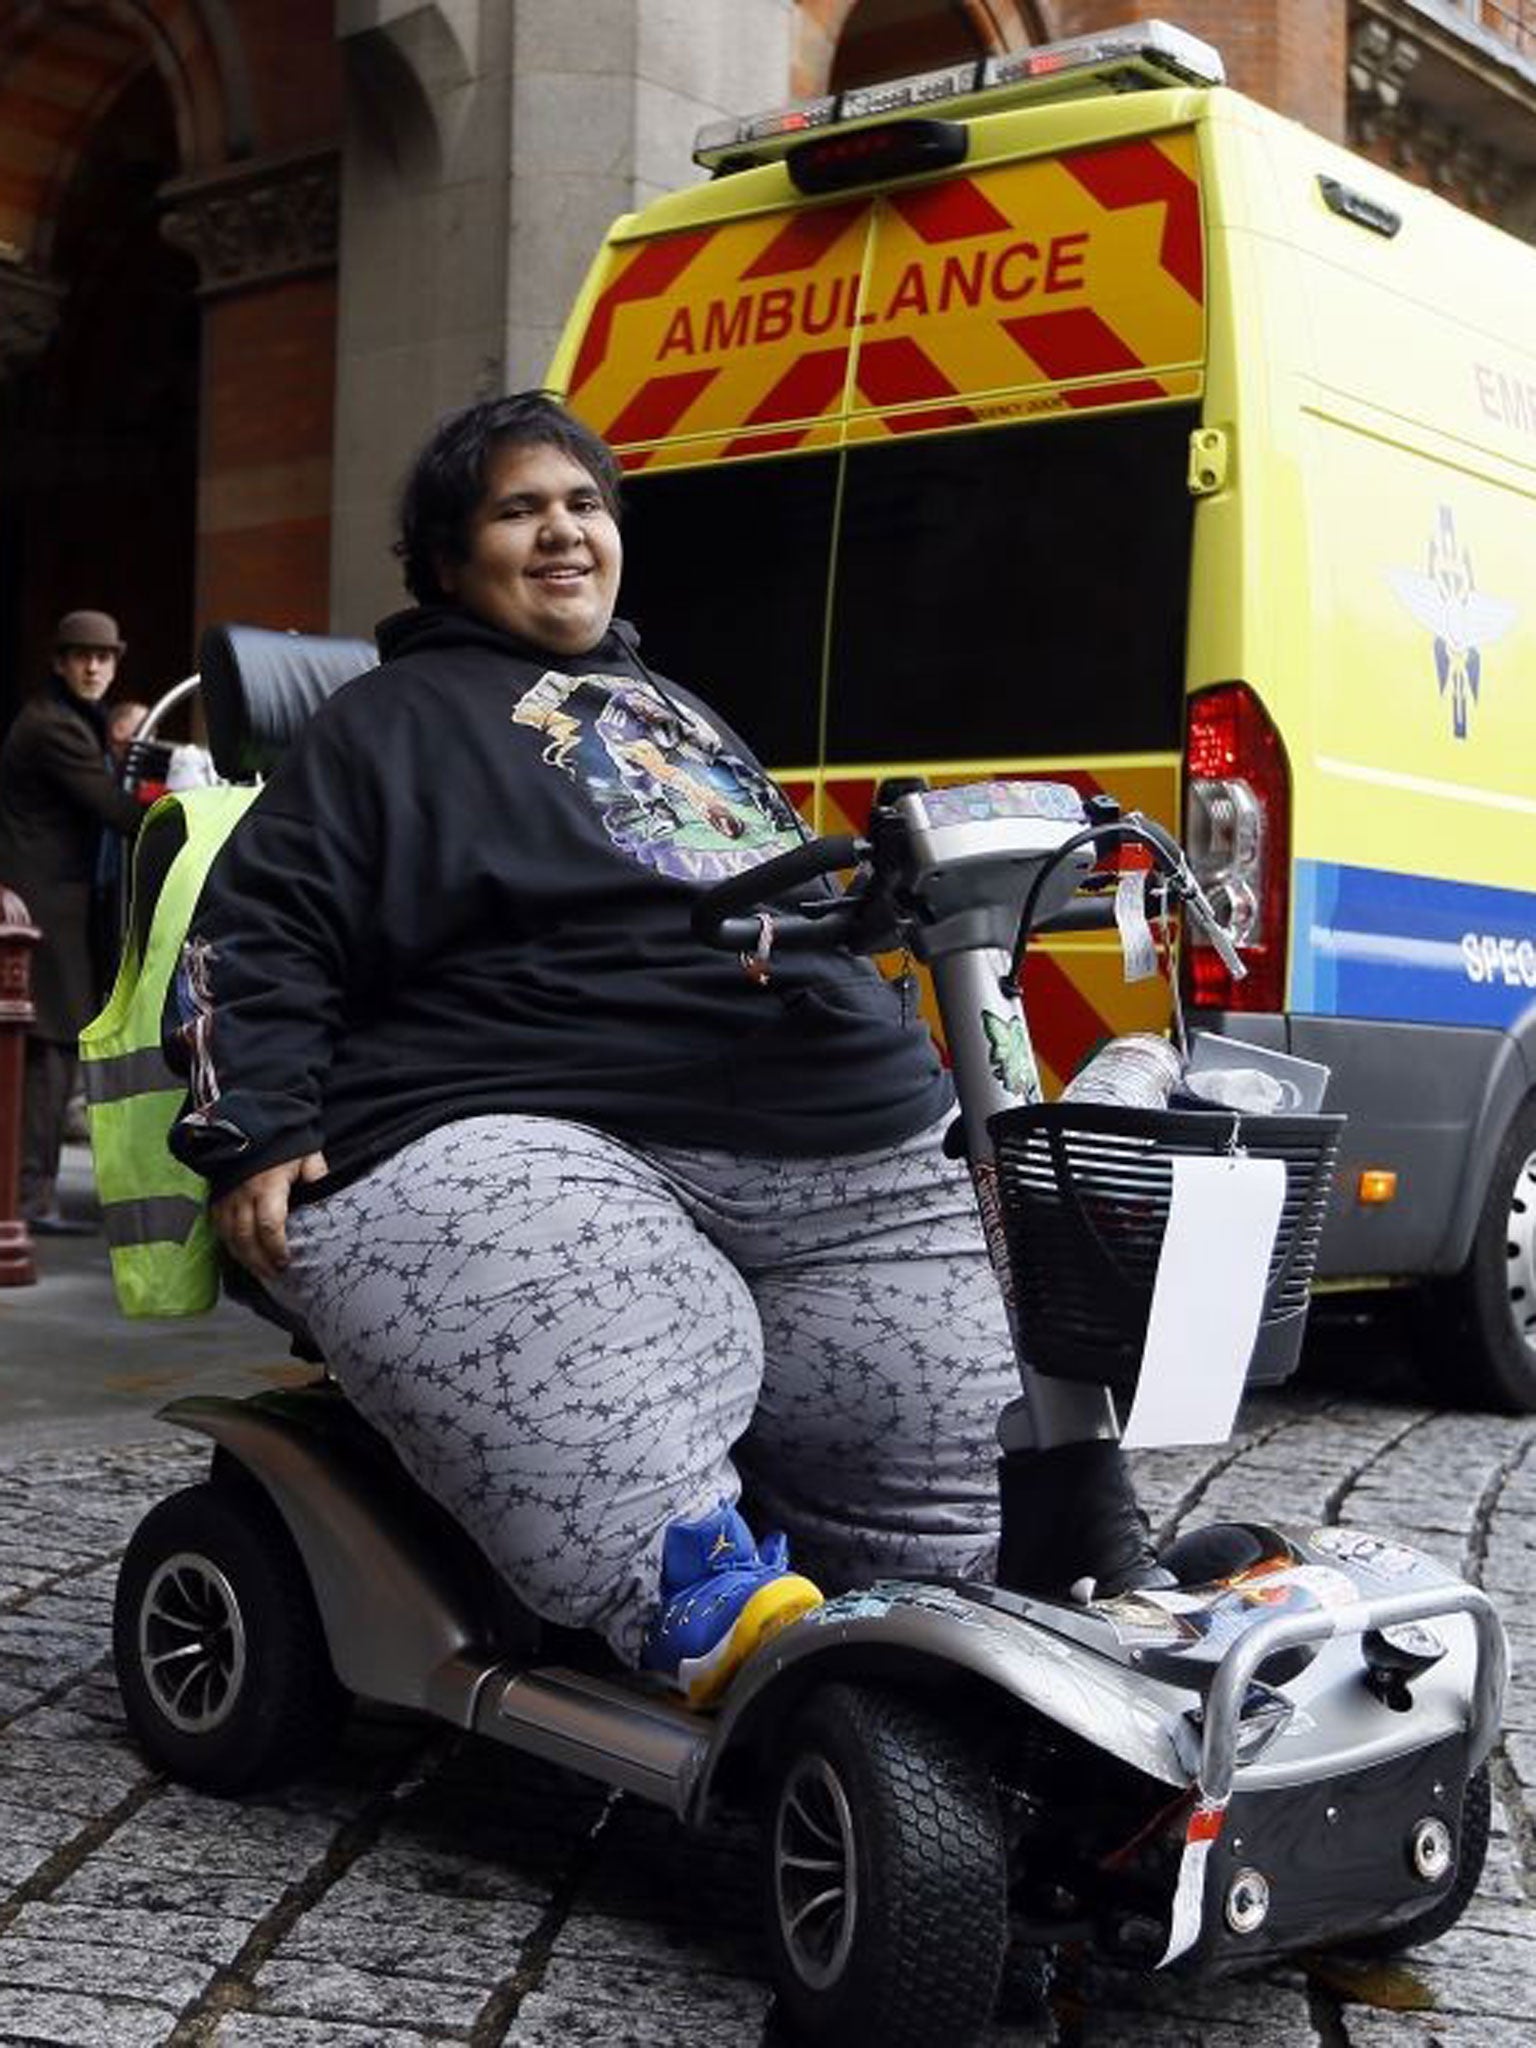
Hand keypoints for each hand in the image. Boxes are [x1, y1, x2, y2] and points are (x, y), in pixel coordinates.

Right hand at [211, 1151, 328, 1282]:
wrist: (251, 1121)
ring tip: (260, 1271)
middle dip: (260, 1261)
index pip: (270, 1225)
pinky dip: (230, 1245)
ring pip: (230, 1236)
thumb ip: (317, 1178)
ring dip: (244, 1258)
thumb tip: (327, 1200)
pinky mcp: (216, 1197)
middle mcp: (243, 1195)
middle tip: (275, 1275)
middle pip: (247, 1237)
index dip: (277, 1248)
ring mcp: (227, 1197)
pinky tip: (242, 1255)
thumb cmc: (284, 1140)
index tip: (286, 1261)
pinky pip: (219, 1228)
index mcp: (268, 1185)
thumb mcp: (308, 1155)